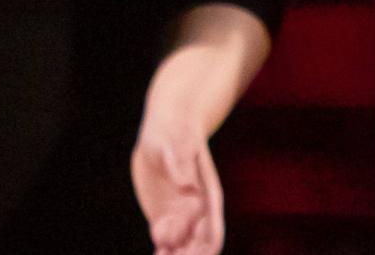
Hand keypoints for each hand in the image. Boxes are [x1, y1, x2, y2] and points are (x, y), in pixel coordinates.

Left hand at [131, 114, 226, 254]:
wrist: (165, 132)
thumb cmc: (175, 134)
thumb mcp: (176, 145)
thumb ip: (181, 165)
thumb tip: (187, 185)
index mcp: (207, 197)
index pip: (212, 232)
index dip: (202, 248)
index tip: (185, 252)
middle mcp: (197, 211)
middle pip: (198, 245)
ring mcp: (180, 215)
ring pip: (182, 246)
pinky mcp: (163, 215)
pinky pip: (164, 239)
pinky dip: (162, 250)